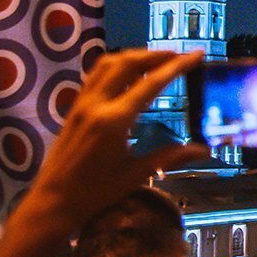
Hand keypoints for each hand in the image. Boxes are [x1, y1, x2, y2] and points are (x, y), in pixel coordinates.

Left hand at [18, 49, 208, 237]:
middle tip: (180, 54)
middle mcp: (96, 104)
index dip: (176, 66)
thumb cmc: (96, 193)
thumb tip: (203, 149)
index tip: (196, 55)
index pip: (151, 83)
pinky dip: (116, 65)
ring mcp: (82, 103)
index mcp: (114, 121)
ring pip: (108, 64)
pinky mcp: (75, 107)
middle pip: (127, 63)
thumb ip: (170, 156)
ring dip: (135, 56)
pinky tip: (129, 72)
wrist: (52, 201)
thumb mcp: (136, 174)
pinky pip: (96, 75)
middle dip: (156, 54)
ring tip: (157, 59)